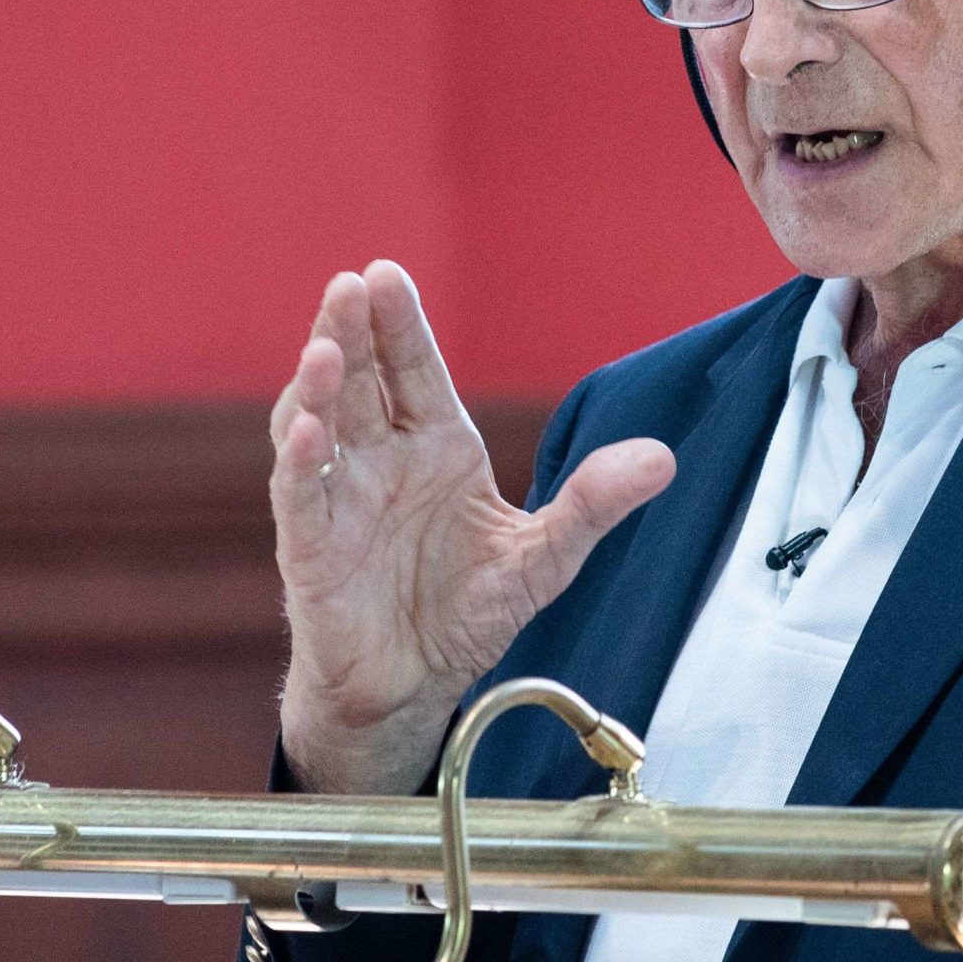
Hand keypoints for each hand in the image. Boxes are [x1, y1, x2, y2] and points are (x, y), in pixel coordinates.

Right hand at [270, 260, 674, 794]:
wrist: (413, 687)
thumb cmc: (467, 611)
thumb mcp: (545, 558)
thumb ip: (593, 504)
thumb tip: (664, 458)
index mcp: (436, 445)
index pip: (413, 369)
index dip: (398, 323)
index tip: (386, 274)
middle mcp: (380, 458)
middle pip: (359, 380)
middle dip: (350, 332)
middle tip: (350, 286)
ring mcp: (339, 498)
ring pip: (316, 424)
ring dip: (316, 386)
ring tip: (323, 350)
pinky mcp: (311, 548)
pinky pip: (299, 496)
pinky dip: (299, 462)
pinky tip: (309, 432)